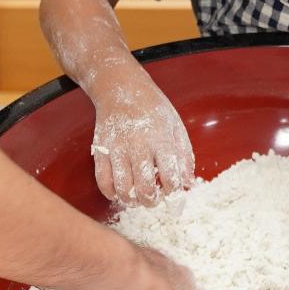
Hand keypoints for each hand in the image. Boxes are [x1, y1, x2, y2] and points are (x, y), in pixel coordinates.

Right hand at [89, 77, 194, 206]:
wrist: (121, 88)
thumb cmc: (152, 108)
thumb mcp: (176, 126)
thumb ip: (184, 156)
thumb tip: (188, 184)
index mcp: (160, 139)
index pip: (170, 177)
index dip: (173, 192)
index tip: (172, 191)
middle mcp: (138, 145)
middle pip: (144, 188)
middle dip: (152, 201)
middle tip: (154, 199)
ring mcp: (116, 148)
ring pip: (123, 188)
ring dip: (132, 200)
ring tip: (138, 197)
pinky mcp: (100, 150)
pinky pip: (103, 181)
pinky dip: (111, 193)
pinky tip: (120, 192)